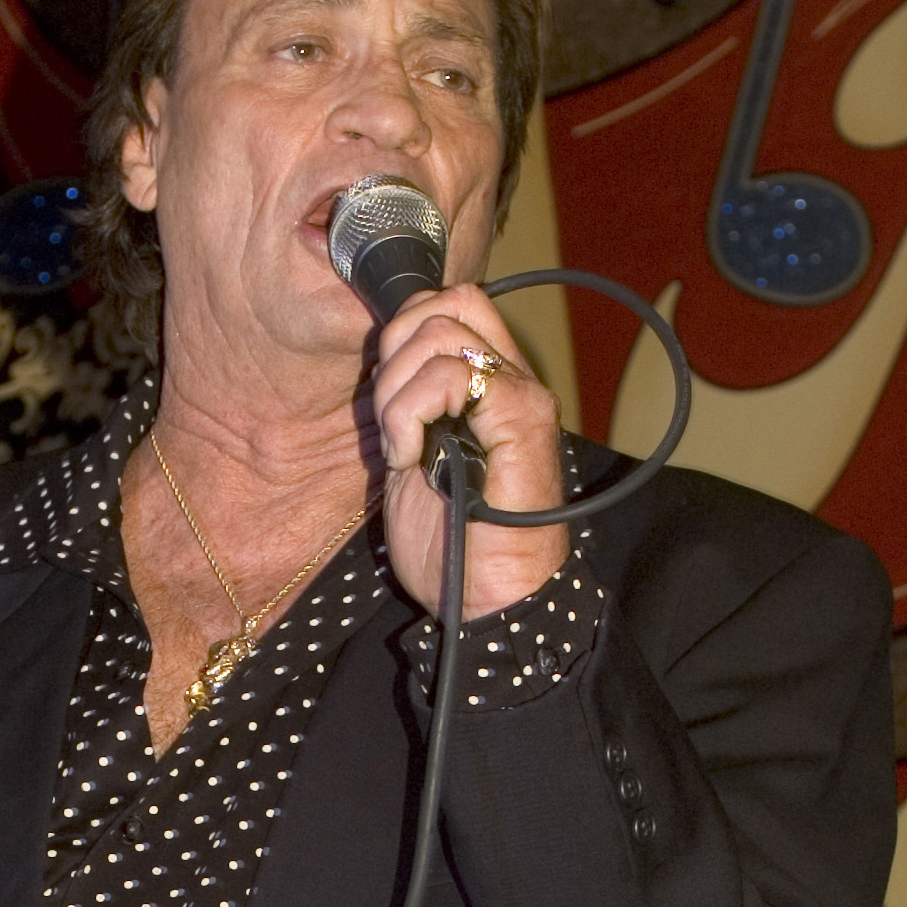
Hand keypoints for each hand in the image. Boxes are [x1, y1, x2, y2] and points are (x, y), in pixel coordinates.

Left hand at [370, 283, 567, 619]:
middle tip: (392, 421)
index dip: (404, 332)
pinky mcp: (521, 419)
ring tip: (403, 447)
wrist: (491, 602)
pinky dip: (411, 411)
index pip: (450, 305)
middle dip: (395, 354)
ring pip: (441, 332)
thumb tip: (386, 357)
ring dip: (398, 391)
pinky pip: (451, 374)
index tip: (387, 398)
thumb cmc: (455, 546)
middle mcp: (512, 382)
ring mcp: (520, 397)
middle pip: (446, 304)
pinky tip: (411, 458)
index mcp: (490, 386)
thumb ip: (410, 405)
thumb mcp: (417, 459)